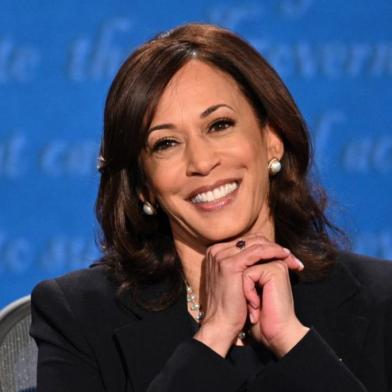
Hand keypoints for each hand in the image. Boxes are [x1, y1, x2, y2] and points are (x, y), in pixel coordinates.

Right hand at [193, 234, 304, 356]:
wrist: (221, 324)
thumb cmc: (231, 306)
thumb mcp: (235, 280)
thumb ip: (242, 264)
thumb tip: (261, 256)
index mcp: (216, 252)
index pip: (246, 242)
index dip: (266, 247)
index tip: (284, 255)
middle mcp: (216, 250)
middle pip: (251, 240)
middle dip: (273, 247)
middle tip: (291, 256)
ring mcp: (221, 256)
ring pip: (256, 243)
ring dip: (276, 249)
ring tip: (291, 258)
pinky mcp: (230, 264)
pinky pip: (257, 252)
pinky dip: (273, 252)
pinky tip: (285, 256)